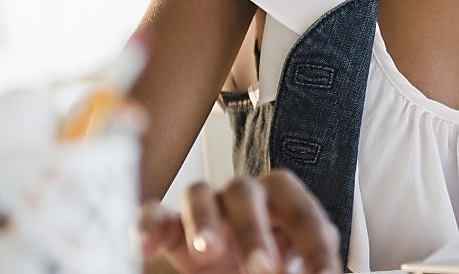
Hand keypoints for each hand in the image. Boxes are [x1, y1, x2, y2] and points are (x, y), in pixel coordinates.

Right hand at [137, 169, 341, 273]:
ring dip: (204, 222)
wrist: (236, 268)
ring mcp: (205, 207)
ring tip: (207, 253)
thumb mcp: (295, 265)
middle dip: (255, 230)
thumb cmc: (272, 261)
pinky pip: (152, 214)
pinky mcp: (171, 226)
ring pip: (199, 194)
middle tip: (263, 269)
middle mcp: (244, 195)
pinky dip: (146, 226)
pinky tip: (144, 249)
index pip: (301, 210)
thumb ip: (305, 267)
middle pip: (247, 193)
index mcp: (282, 200)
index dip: (313, 242)